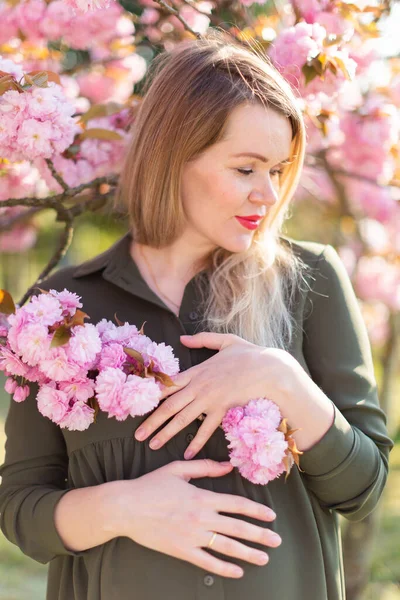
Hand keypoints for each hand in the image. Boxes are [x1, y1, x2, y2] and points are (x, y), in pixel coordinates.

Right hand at [117, 459, 281, 577]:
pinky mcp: (181, 550)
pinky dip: (224, 568)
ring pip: (227, 546)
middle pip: (238, 527)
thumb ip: (205, 467)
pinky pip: (207, 561)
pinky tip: (236, 571)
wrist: (126, 507)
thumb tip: (228, 466)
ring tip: (264, 558)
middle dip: (260, 534)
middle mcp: (201, 517)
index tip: (271, 515)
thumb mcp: (178, 469)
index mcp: (202, 496)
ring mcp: (192, 536)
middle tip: (277, 540)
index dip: (256, 510)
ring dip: (248, 553)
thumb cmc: (150, 486)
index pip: (237, 504)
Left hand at [135, 332, 295, 458]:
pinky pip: (206, 429)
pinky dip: (196, 442)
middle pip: (170, 405)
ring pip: (183, 418)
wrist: (268, 368)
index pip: (169, 384)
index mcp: (197, 370)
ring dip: (166, 432)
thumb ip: (203, 339)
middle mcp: (199, 386)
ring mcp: (210, 399)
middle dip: (152, 421)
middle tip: (137, 434)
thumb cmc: (249, 354)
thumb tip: (182, 338)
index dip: (152, 395)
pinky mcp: (222, 409)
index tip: (139, 405)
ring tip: (153, 444)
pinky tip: (187, 453)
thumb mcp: (225, 341)